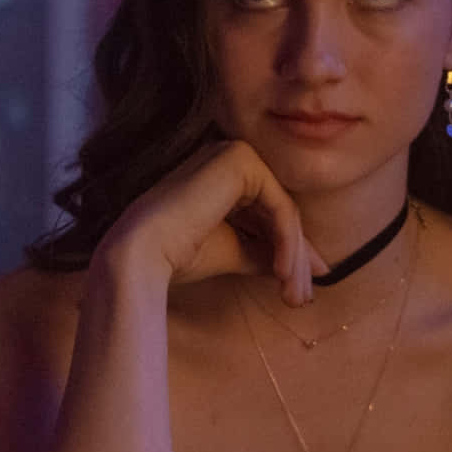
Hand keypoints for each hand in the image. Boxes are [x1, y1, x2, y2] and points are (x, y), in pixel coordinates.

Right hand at [98, 140, 321, 307]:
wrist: (142, 252)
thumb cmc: (176, 255)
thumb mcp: (233, 251)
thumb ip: (266, 252)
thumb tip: (308, 271)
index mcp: (221, 174)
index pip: (268, 212)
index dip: (288, 250)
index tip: (300, 287)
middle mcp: (229, 155)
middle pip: (278, 212)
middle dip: (294, 258)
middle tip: (301, 298)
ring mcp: (235, 153)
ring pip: (283, 212)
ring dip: (293, 257)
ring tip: (294, 295)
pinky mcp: (242, 160)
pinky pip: (280, 207)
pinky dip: (287, 243)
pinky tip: (283, 274)